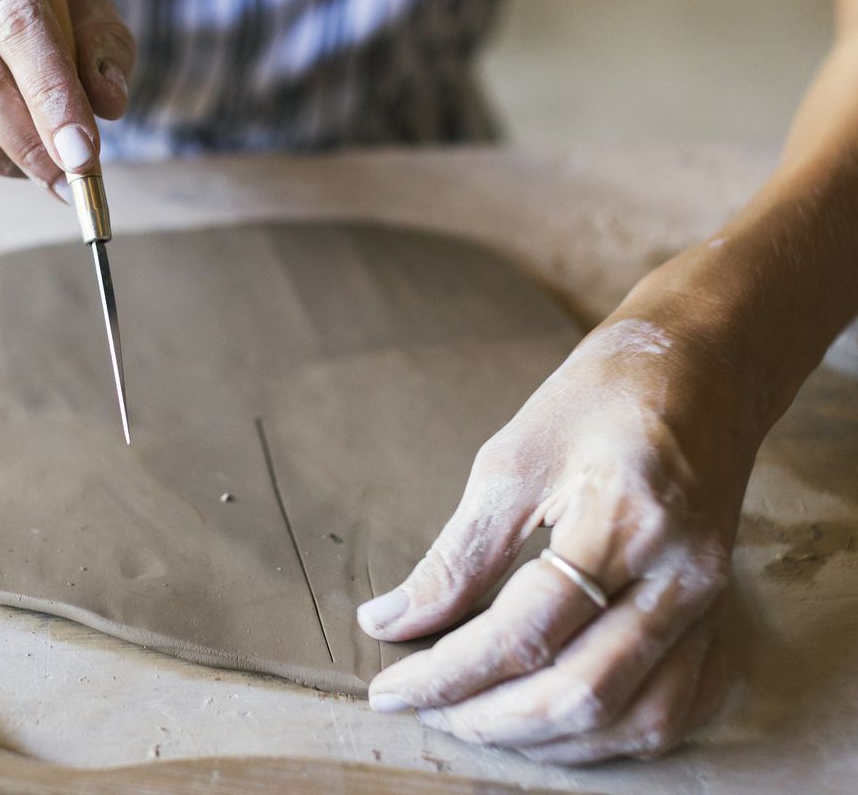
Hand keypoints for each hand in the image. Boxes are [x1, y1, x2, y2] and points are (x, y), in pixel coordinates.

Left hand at [358, 314, 749, 763]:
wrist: (700, 369)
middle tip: (425, 710)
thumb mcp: (510, 461)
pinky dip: (612, 734)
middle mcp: (682, 576)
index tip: (389, 689)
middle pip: (583, 692)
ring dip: (548, 740)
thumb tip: (390, 621)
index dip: (448, 672)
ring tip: (475, 721)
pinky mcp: (721, 618)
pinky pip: (678, 709)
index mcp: (624, 519)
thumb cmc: (600, 399)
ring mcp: (712, 604)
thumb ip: (457, 554)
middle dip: (491, 718)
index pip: (526, 631)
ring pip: (636, 720)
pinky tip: (555, 724)